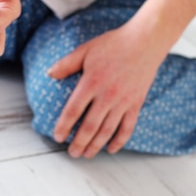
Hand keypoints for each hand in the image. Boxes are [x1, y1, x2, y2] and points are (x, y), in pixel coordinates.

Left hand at [49, 22, 164, 157]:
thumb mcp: (85, 50)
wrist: (145, 41)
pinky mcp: (136, 103)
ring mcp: (124, 101)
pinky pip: (128, 126)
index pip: (73, 110)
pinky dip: (120, 140)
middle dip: (79, 142)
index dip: (64, 126)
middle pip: (91, 126)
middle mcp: (108, 95)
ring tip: (86, 154)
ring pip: (108, 130)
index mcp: (92, 82)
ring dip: (96, 145)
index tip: (58, 136)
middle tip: (71, 153)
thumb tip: (49, 74)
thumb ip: (66, 64)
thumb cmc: (113, 44)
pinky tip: (111, 149)